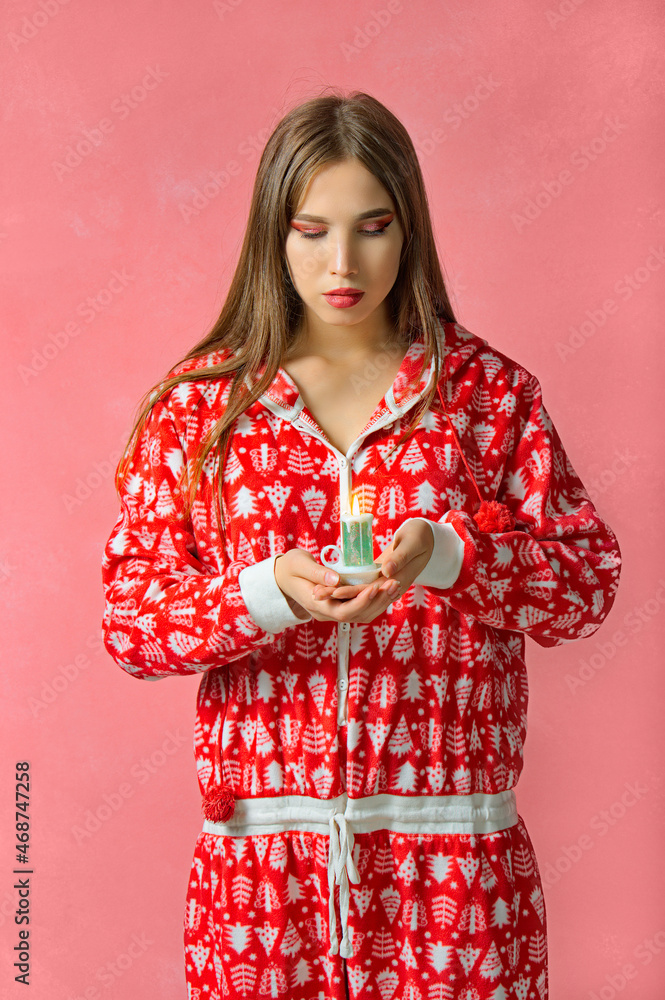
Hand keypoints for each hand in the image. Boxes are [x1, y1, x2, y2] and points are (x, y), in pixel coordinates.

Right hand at [274, 549, 401, 623]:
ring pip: (361, 614)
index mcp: (316, 605)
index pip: (343, 612)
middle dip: (377, 601)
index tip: (375, 587)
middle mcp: (326, 613)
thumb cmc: (290, 567)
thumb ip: (316, 573)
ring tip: (395, 584)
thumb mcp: (299, 564)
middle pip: (357, 616)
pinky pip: (360, 608)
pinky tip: (386, 587)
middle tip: (393, 583)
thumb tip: (336, 580)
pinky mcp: (339, 605)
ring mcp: (332, 611)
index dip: (361, 602)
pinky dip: (374, 600)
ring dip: (379, 601)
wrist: (282, 576)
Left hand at [309, 520, 434, 613]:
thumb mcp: (412, 543)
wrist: (428, 538)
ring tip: (318, 592)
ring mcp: (385, 584)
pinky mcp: (380, 578)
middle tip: (316, 595)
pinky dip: (346, 587)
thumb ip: (400, 557)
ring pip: (360, 595)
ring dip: (340, 596)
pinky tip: (330, 585)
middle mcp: (390, 587)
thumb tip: (386, 571)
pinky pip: (362, 587)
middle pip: (362, 597)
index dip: (352, 593)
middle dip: (339, 598)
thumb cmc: (421, 536)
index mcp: (399, 580)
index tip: (333, 592)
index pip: (372, 591)